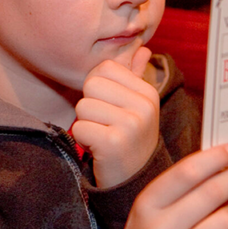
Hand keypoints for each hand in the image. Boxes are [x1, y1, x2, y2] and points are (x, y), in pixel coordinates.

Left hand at [72, 47, 158, 187]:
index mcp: (148, 92)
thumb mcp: (138, 106)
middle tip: (105, 123)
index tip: (109, 106)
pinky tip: (98, 148)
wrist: (134, 179)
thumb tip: (142, 49)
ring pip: (83, 106)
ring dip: (85, 124)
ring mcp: (131, 124)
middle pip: (91, 84)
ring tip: (102, 135)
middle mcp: (144, 106)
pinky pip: (79, 128)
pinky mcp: (114, 142)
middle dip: (90, 105)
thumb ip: (135, 76)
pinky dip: (83, 140)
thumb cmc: (130, 138)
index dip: (98, 85)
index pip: (105, 67)